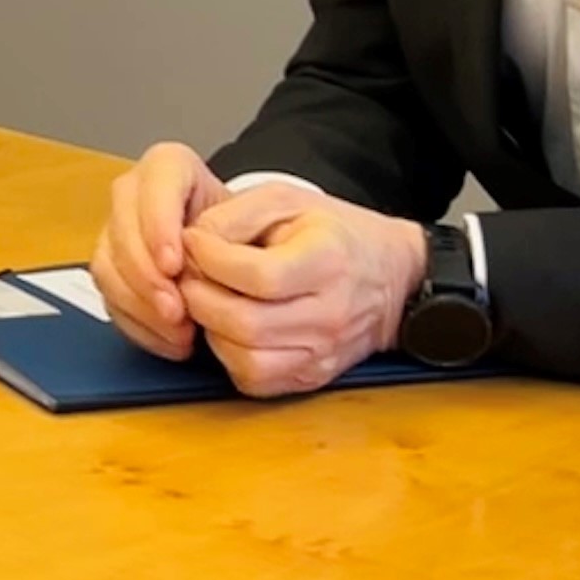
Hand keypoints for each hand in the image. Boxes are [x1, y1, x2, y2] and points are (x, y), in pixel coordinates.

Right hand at [86, 142, 227, 360]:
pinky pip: (110, 298)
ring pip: (107, 265)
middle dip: (145, 275)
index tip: (174, 265)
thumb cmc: (248, 231)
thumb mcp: (256, 216)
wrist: (241, 251)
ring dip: (141, 304)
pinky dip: (140, 324)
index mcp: (168, 165)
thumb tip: (202, 264)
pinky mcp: (114, 271)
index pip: (153, 182)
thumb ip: (230, 231)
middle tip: (175, 308)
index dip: (158, 225)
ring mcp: (119, 232)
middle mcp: (135, 194)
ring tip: (180, 330)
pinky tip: (171, 339)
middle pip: (122, 227)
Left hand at [176, 188, 427, 396]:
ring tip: (206, 300)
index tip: (194, 241)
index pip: (259, 276)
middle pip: (246, 324)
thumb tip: (196, 240)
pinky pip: (256, 380)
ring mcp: (323, 352)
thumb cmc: (335, 233)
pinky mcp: (312, 376)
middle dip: (200, 298)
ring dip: (210, 330)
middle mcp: (330, 314)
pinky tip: (226, 328)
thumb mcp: (288, 199)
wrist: (391, 278)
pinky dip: (229, 357)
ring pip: (247, 360)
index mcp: (328, 261)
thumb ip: (237, 213)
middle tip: (188, 275)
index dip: (212, 260)